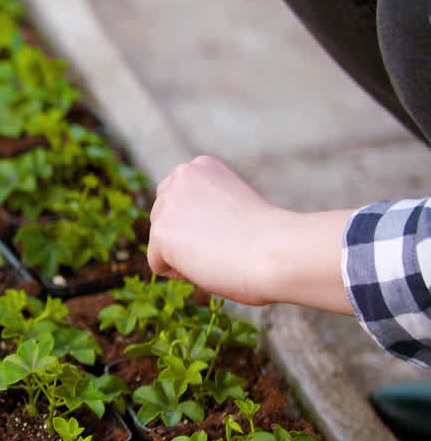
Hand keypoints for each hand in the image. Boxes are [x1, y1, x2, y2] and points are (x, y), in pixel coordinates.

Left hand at [147, 155, 353, 312]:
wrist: (280, 252)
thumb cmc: (271, 238)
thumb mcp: (234, 206)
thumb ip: (206, 208)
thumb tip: (185, 229)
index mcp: (201, 166)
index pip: (179, 206)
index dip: (203, 226)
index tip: (233, 228)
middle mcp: (180, 176)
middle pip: (165, 223)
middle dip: (188, 240)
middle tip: (227, 242)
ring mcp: (167, 203)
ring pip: (161, 244)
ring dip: (185, 256)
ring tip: (220, 250)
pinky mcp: (161, 232)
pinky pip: (158, 265)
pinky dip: (181, 274)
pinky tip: (208, 263)